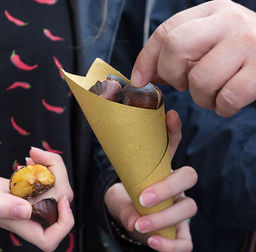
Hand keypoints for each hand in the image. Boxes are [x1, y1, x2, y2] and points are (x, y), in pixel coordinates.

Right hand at [0, 147, 73, 251]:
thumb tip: (26, 212)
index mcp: (12, 221)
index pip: (49, 239)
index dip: (63, 223)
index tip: (59, 198)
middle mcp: (20, 214)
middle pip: (58, 208)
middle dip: (59, 180)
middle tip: (40, 160)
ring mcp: (20, 201)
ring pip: (53, 191)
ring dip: (51, 170)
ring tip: (34, 155)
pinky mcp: (18, 189)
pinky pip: (42, 181)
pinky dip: (43, 166)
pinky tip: (29, 158)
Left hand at [104, 110, 197, 251]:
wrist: (129, 218)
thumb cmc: (128, 197)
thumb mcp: (122, 185)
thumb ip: (125, 187)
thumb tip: (132, 192)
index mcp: (163, 169)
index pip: (173, 146)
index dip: (174, 132)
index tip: (170, 117)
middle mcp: (177, 187)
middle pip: (188, 177)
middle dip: (167, 187)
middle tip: (142, 198)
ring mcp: (181, 209)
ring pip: (188, 209)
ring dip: (163, 218)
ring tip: (139, 225)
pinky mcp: (180, 233)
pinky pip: (185, 241)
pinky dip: (170, 244)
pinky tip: (152, 242)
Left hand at [131, 0, 255, 116]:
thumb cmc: (241, 53)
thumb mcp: (211, 40)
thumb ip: (180, 52)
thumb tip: (143, 76)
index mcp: (212, 11)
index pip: (166, 31)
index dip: (146, 59)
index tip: (138, 80)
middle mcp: (229, 21)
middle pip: (176, 47)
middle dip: (171, 74)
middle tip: (183, 84)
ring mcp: (248, 44)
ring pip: (199, 79)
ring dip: (200, 98)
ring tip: (213, 94)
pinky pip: (227, 98)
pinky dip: (222, 108)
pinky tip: (228, 102)